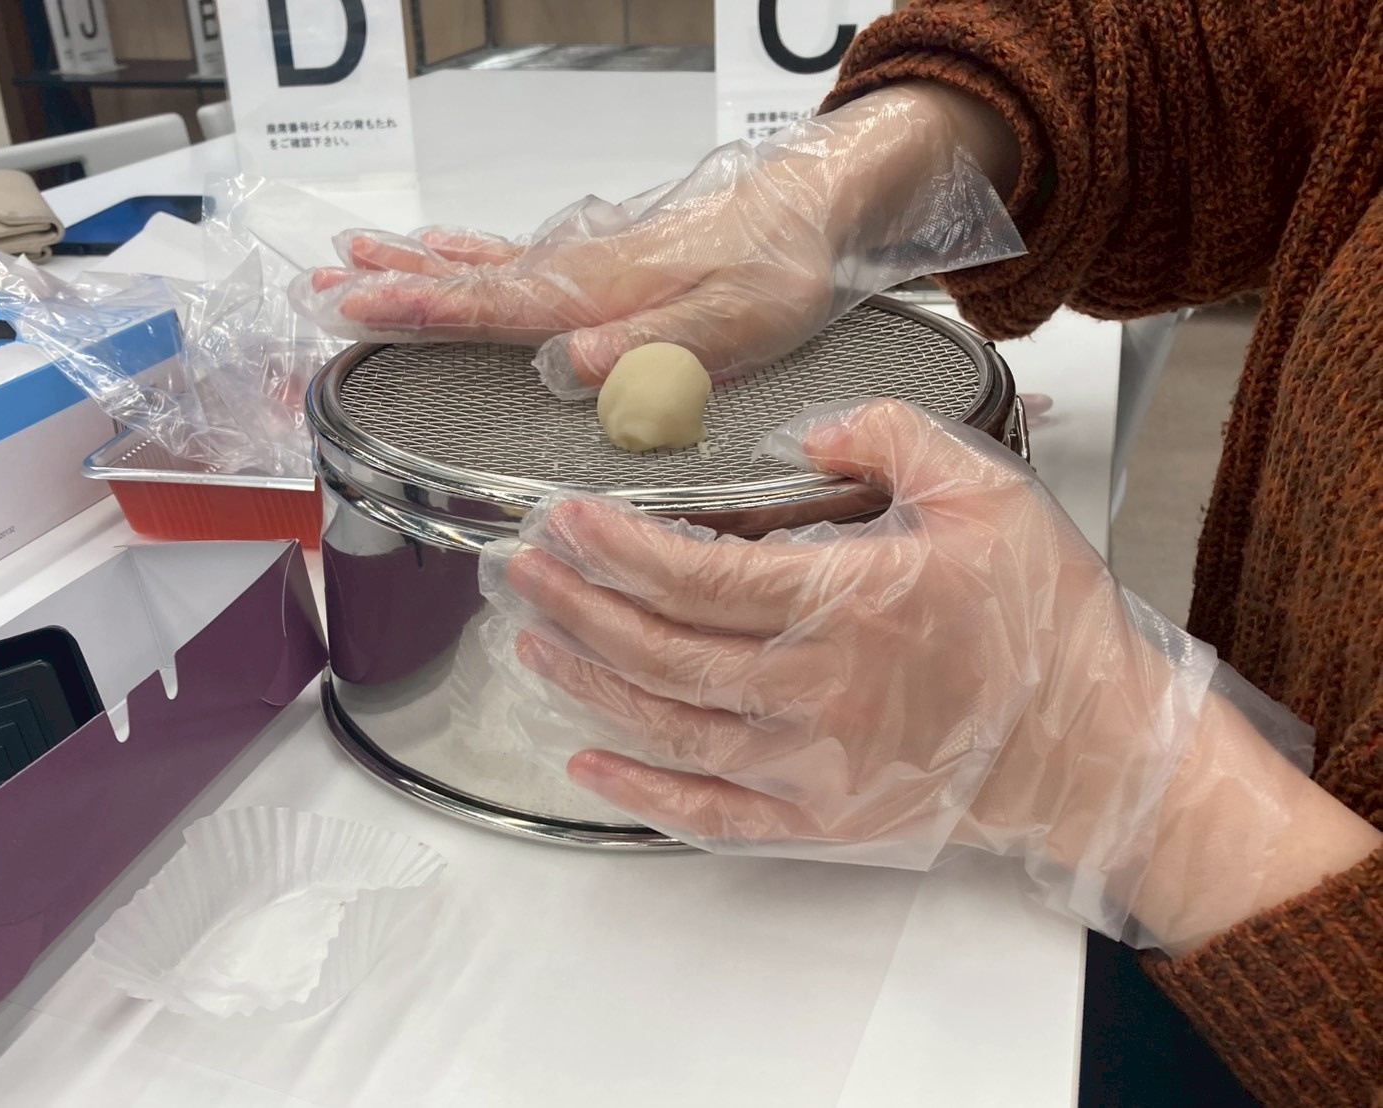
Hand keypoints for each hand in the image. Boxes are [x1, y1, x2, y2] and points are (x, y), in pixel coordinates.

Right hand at [291, 85, 1021, 397]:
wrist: (811, 210)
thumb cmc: (778, 271)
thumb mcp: (732, 325)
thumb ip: (653, 350)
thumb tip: (572, 366)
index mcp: (602, 294)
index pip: (494, 304)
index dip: (422, 309)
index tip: (356, 306)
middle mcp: (580, 273)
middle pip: (469, 279)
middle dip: (393, 286)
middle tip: (320, 286)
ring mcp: (586, 263)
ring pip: (483, 264)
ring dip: (415, 265)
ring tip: (350, 259)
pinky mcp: (601, 263)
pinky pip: (514, 259)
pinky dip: (466, 256)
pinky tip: (442, 250)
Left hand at [479, 400, 1320, 948]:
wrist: (1097, 748)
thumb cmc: (1047, 626)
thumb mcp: (985, 493)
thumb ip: (889, 437)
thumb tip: (806, 429)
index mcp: (848, 603)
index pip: (695, 576)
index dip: (614, 548)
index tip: (563, 518)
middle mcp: (814, 691)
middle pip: (659, 650)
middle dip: (577, 607)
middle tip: (523, 570)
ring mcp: (810, 766)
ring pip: (666, 725)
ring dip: (587, 682)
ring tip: (532, 641)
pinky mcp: (817, 818)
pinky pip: (707, 811)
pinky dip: (637, 790)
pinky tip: (584, 759)